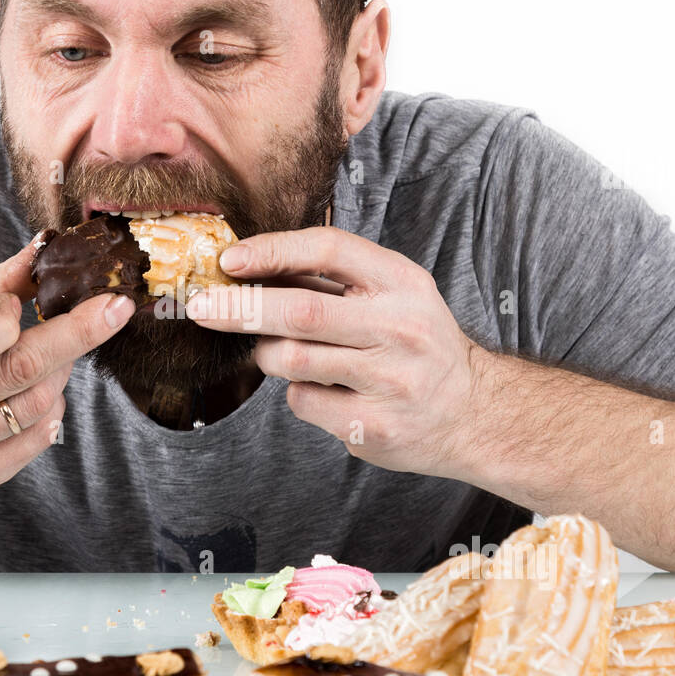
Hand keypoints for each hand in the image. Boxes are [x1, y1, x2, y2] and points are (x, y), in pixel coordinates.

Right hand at [0, 238, 133, 498]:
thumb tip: (43, 251)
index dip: (6, 319)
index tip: (25, 299)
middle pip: (18, 375)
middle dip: (77, 335)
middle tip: (115, 308)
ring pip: (39, 405)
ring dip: (59, 370)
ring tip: (46, 353)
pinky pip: (39, 438)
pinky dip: (52, 407)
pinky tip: (37, 389)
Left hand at [186, 226, 479, 477]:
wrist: (473, 412)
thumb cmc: (416, 344)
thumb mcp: (394, 294)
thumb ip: (331, 280)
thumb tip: (247, 267)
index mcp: (402, 282)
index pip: (329, 250)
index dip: (273, 250)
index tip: (230, 260)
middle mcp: (400, 328)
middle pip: (302, 312)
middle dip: (241, 308)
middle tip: (200, 307)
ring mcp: (389, 381)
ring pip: (293, 361)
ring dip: (267, 355)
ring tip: (274, 352)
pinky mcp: (372, 426)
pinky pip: (302, 402)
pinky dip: (296, 393)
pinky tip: (324, 390)